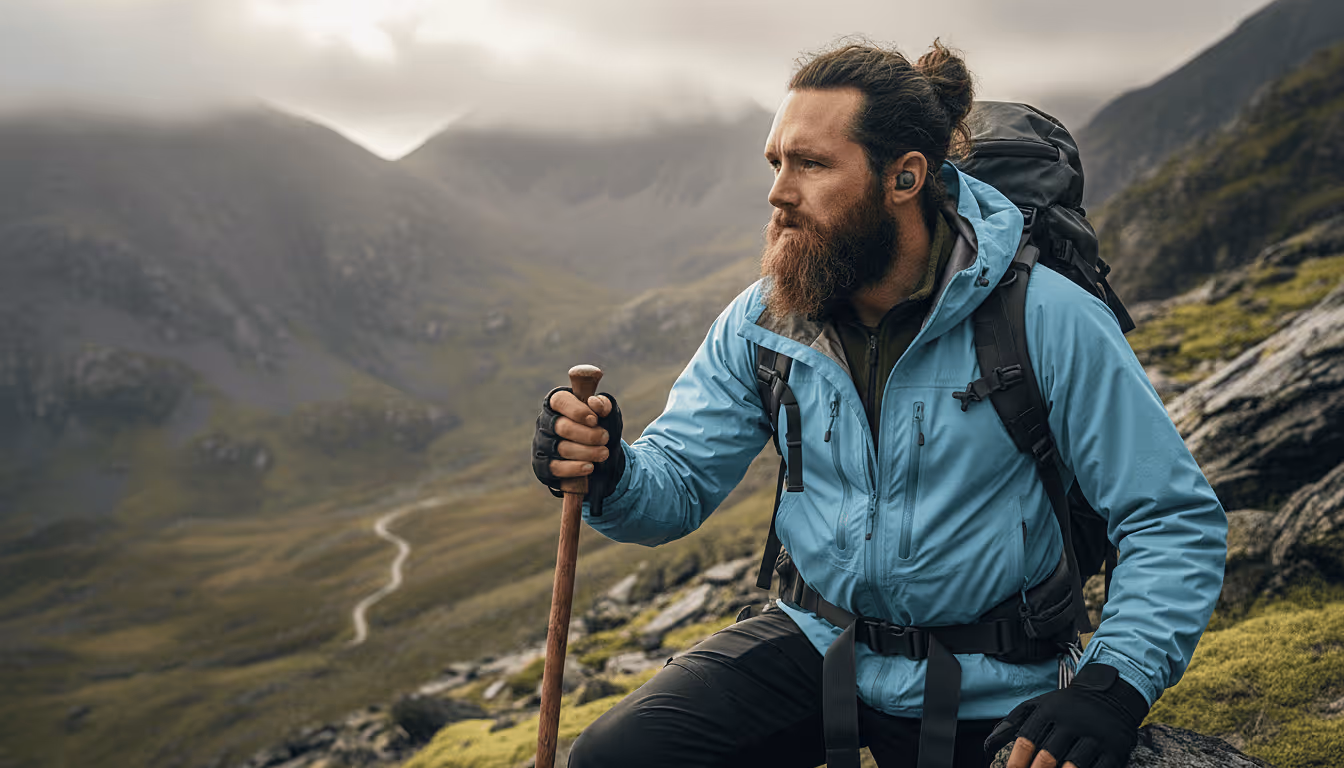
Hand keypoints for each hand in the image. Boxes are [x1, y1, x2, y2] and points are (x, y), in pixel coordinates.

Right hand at [532, 387, 624, 509]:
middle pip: (562, 427)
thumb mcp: (604, 413)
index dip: (577, 411)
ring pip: (562, 448)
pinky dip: (575, 468)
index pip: (560, 401)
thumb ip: (603, 404)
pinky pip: (556, 468)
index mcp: (557, 404)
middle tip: (605, 438)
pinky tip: (590, 467)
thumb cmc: (596, 427)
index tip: (595, 420)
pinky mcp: (543, 465)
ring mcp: (542, 445)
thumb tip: (594, 402)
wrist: (594, 455)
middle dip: (588, 434)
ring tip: (604, 453)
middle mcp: (545, 423)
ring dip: (587, 452)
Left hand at [985, 664, 1148, 767]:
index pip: (1027, 739)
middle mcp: (1071, 723)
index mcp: (1050, 711)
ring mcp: (1094, 736)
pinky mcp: (1114, 749)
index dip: (1016, 761)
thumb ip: (1014, 721)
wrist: (1111, 693)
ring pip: (1073, 765)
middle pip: (1048, 756)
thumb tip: (990, 743)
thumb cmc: (1068, 705)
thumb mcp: (1039, 704)